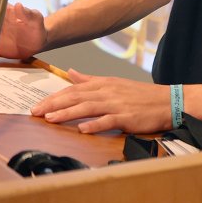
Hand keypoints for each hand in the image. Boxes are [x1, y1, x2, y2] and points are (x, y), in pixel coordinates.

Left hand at [30, 71, 171, 134]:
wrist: (167, 101)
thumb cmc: (139, 94)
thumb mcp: (112, 83)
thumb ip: (89, 79)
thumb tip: (70, 73)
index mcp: (102, 83)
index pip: (72, 90)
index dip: (53, 97)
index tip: (38, 105)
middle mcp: (106, 92)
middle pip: (75, 97)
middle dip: (53, 104)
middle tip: (35, 112)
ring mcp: (116, 104)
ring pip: (87, 108)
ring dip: (67, 113)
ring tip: (50, 119)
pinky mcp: (126, 117)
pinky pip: (108, 121)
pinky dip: (94, 125)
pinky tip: (82, 129)